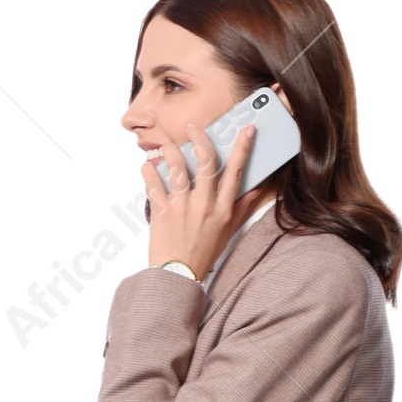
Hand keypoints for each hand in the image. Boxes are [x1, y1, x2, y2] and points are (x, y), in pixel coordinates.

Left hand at [143, 117, 258, 282]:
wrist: (177, 275)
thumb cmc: (202, 254)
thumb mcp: (227, 232)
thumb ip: (240, 208)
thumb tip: (253, 190)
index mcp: (222, 208)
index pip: (236, 171)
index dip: (243, 147)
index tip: (247, 129)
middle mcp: (203, 204)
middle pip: (205, 160)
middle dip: (198, 137)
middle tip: (191, 125)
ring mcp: (181, 207)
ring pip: (176, 167)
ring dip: (169, 150)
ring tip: (165, 144)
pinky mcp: (161, 212)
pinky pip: (153, 184)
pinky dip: (148, 172)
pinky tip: (147, 166)